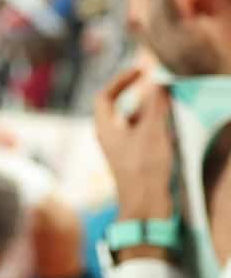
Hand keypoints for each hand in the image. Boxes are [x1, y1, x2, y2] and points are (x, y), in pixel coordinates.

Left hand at [95, 66, 175, 219]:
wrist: (146, 207)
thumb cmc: (145, 168)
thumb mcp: (153, 131)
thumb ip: (155, 105)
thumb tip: (156, 83)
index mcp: (104, 128)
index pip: (105, 96)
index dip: (121, 80)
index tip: (140, 70)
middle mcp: (109, 138)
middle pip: (122, 108)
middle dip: (142, 97)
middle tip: (163, 90)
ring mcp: (121, 151)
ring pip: (135, 123)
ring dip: (152, 113)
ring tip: (171, 110)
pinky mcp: (134, 161)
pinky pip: (143, 137)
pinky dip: (156, 129)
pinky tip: (172, 131)